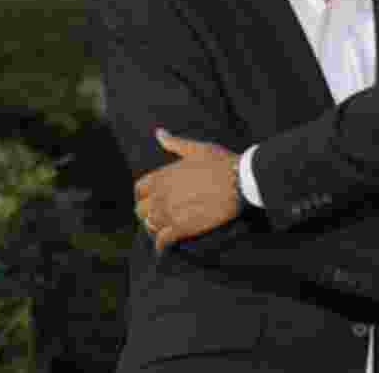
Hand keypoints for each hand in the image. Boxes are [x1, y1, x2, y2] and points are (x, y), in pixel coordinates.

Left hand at [134, 129, 239, 252]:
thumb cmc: (220, 162)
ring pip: (150, 225)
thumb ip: (174, 142)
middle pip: (140, 210)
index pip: (139, 189)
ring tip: (165, 227)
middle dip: (148, 212)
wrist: (239, 181)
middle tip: (159, 214)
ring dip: (156, 226)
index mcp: (162, 175)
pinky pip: (163, 241)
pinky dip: (162, 245)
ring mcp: (170, 213)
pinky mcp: (182, 228)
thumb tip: (159, 132)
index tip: (152, 198)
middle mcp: (161, 195)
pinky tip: (166, 246)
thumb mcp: (196, 148)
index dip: (144, 194)